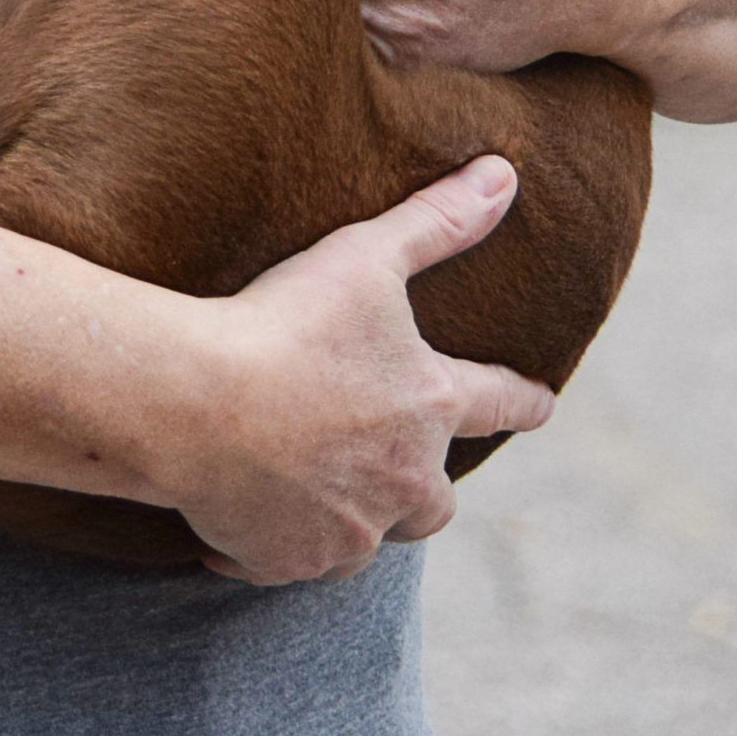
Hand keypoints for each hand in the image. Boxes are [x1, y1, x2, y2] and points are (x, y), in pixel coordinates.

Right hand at [170, 157, 553, 583]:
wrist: (195, 404)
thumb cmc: (283, 325)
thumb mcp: (365, 259)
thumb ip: (438, 221)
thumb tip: (507, 174)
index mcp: (430, 406)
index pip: (500, 401)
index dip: (523, 399)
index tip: (540, 402)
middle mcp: (404, 482)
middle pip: (435, 499)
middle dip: (422, 482)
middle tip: (399, 464)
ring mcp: (348, 531)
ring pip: (368, 537)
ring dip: (353, 517)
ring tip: (318, 492)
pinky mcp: (288, 560)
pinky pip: (291, 560)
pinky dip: (276, 544)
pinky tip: (246, 526)